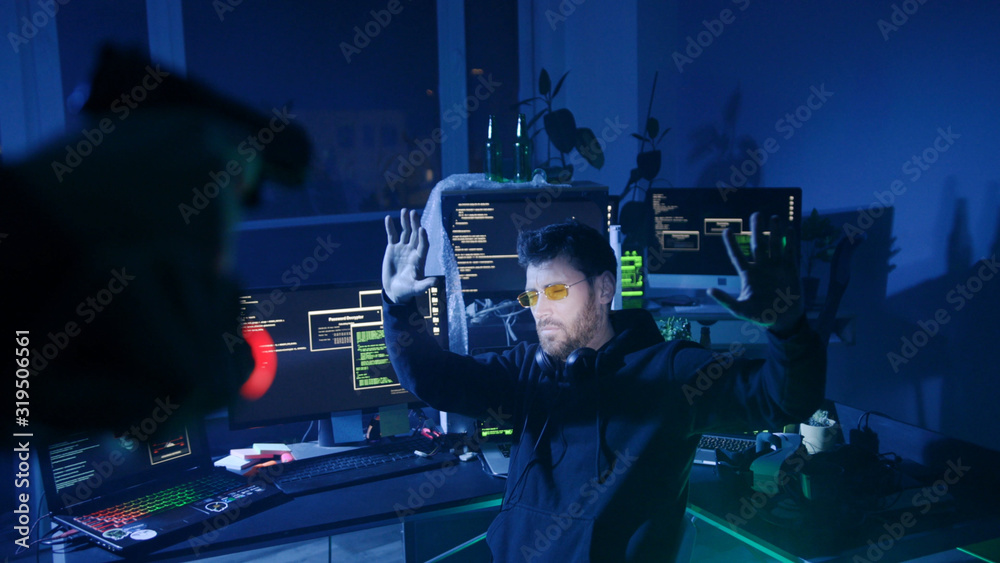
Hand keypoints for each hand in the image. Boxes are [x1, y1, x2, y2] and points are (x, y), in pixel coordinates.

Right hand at [383, 208, 435, 302]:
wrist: (395, 291)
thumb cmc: (407, 291)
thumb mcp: (417, 289)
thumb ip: (425, 285)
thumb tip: (436, 283)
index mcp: (420, 259)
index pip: (424, 245)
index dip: (423, 238)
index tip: (422, 229)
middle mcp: (413, 251)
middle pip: (416, 235)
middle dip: (415, 224)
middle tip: (413, 213)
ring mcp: (403, 248)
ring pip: (405, 232)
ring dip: (405, 222)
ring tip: (404, 211)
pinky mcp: (392, 248)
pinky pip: (392, 235)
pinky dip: (390, 227)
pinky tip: (388, 218)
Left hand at [708, 212, 803, 332]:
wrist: (783, 320)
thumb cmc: (759, 314)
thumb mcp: (740, 309)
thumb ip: (725, 300)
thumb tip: (709, 290)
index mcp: (748, 274)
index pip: (737, 256)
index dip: (732, 244)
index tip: (727, 231)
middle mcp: (761, 267)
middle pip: (758, 245)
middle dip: (757, 230)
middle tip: (756, 214)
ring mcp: (776, 267)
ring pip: (774, 245)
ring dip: (774, 232)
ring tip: (774, 218)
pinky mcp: (790, 269)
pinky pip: (789, 252)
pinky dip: (790, 241)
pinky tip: (790, 229)